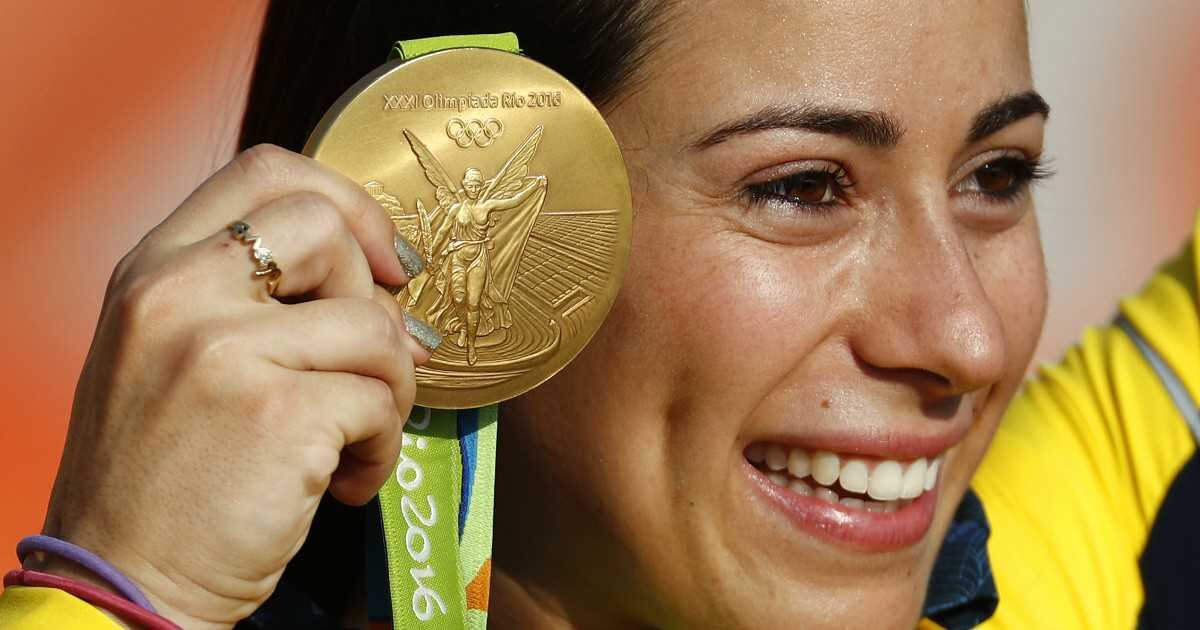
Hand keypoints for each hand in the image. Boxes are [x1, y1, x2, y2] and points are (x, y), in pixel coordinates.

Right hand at [36, 145, 436, 627]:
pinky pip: (381, 400)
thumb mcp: (173, 356)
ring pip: (373, 324)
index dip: (346, 201)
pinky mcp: (277, 415)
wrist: (125, 582)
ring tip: (357, 439)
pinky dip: (383, 446)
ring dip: (391, 388)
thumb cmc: (163, 476)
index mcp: (152, 271)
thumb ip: (254, 301)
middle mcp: (178, 295)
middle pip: (327, 228)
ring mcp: (223, 352)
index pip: (265, 172)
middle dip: (375, 296)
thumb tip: (385, 282)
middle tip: (374, 361)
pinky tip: (348, 481)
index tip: (382, 258)